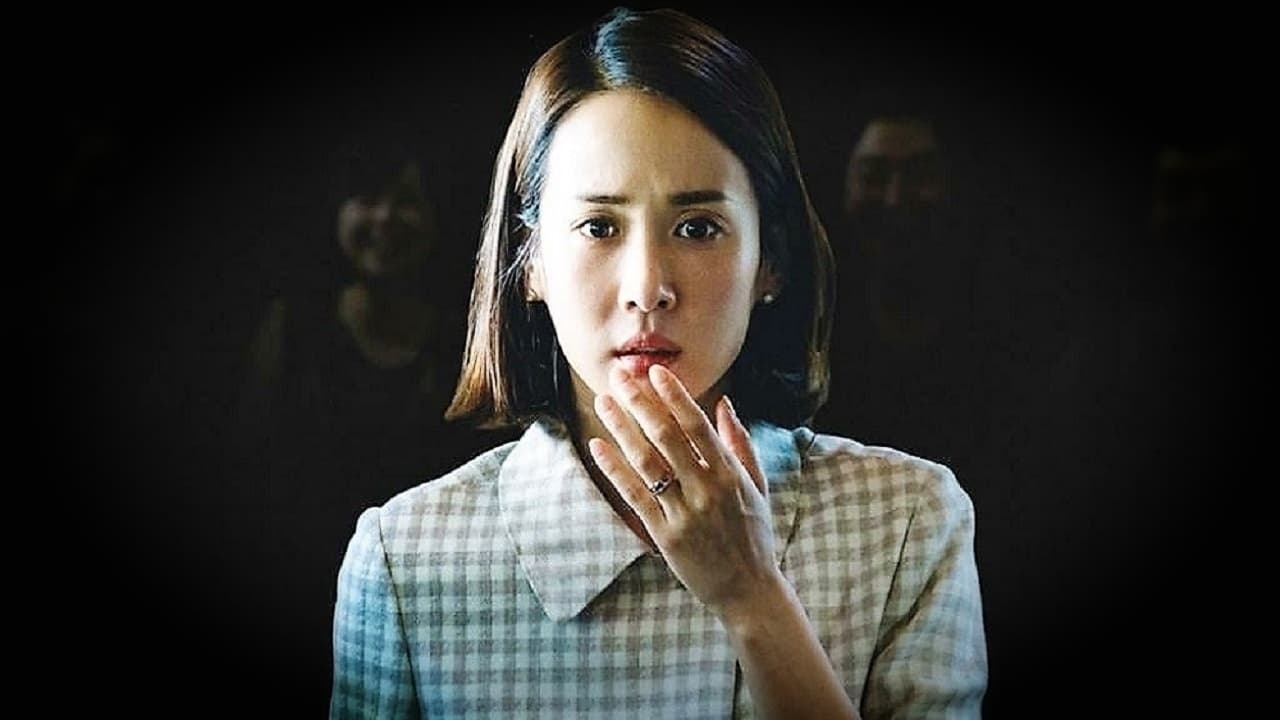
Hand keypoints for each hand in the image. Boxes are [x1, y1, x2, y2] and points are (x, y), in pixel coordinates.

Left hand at [588, 363, 781, 615]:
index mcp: (730, 474)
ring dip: (621, 428)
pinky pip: (634, 495)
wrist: (748, 590)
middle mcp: (707, 490)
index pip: (697, 425)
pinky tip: (598, 446)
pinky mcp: (664, 535)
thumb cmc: (753, 535)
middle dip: (640, 402)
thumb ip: (740, 443)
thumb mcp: (758, 486)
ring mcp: (684, 512)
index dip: (674, 396)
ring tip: (603, 401)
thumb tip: (724, 404)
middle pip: (666, 436)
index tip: (655, 372)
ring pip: (645, 461)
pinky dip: (614, 469)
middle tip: (619, 376)